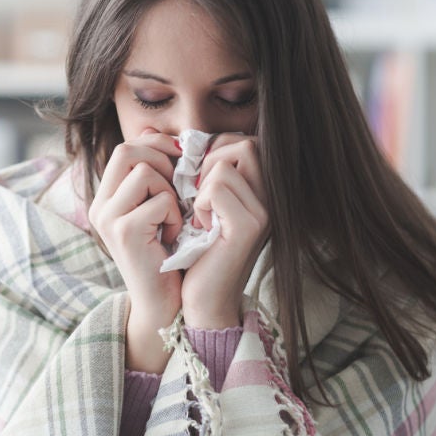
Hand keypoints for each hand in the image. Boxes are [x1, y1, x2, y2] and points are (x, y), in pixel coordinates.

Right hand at [88, 127, 182, 372]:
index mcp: (106, 197)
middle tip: (179, 189)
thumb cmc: (168, 254)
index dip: (157, 145)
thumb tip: (160, 133)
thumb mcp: (159, 208)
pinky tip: (173, 236)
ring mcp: (108, 218)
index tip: (180, 161)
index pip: (126, 146)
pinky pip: (160, 200)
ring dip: (171, 192)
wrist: (163, 303)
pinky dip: (175, 215)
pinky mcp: (123, 232)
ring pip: (146, 172)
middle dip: (163, 162)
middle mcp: (100, 205)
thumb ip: (155, 175)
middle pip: (129, 150)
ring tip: (173, 218)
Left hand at [181, 133, 269, 329]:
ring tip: (201, 215)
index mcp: (261, 191)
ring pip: (225, 165)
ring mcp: (264, 212)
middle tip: (197, 194)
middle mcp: (270, 198)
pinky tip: (201, 227)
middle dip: (210, 162)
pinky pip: (216, 188)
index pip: (243, 142)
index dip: (214, 151)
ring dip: (202, 187)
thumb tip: (165, 135)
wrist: (201, 299)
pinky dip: (200, 204)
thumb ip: (198, 171)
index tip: (198, 182)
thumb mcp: (198, 204)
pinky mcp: (249, 227)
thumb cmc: (195, 252)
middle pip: (243, 144)